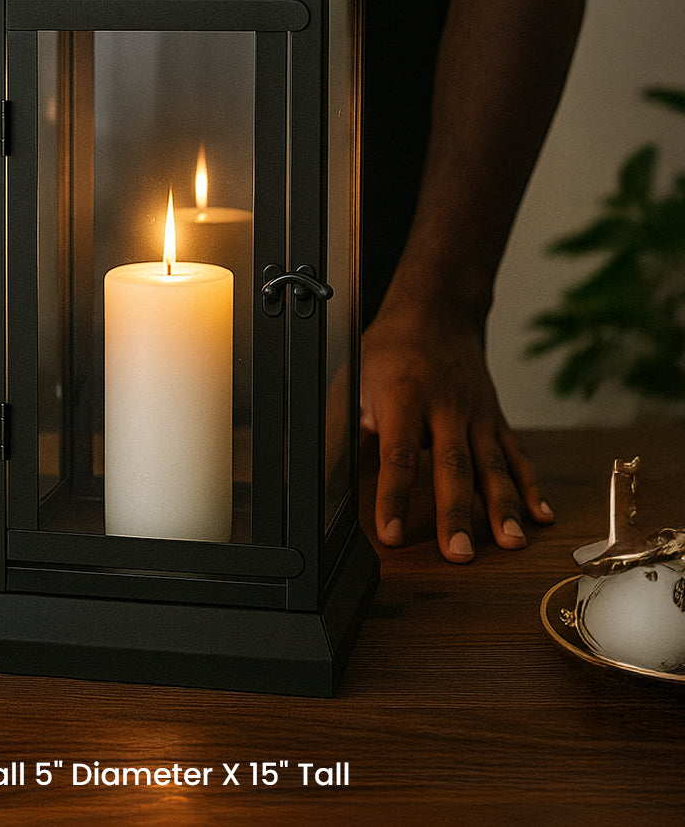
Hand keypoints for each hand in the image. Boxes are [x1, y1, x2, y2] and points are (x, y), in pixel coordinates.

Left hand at [360, 301, 554, 562]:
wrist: (436, 312)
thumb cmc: (390, 350)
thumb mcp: (357, 379)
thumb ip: (349, 425)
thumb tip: (327, 470)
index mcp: (404, 399)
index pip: (398, 455)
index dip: (394, 496)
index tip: (390, 534)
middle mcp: (446, 408)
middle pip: (452, 466)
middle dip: (456, 513)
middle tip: (458, 554)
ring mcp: (477, 414)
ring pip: (492, 465)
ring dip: (502, 507)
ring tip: (510, 544)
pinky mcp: (497, 419)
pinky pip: (517, 455)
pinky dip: (531, 486)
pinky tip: (541, 516)